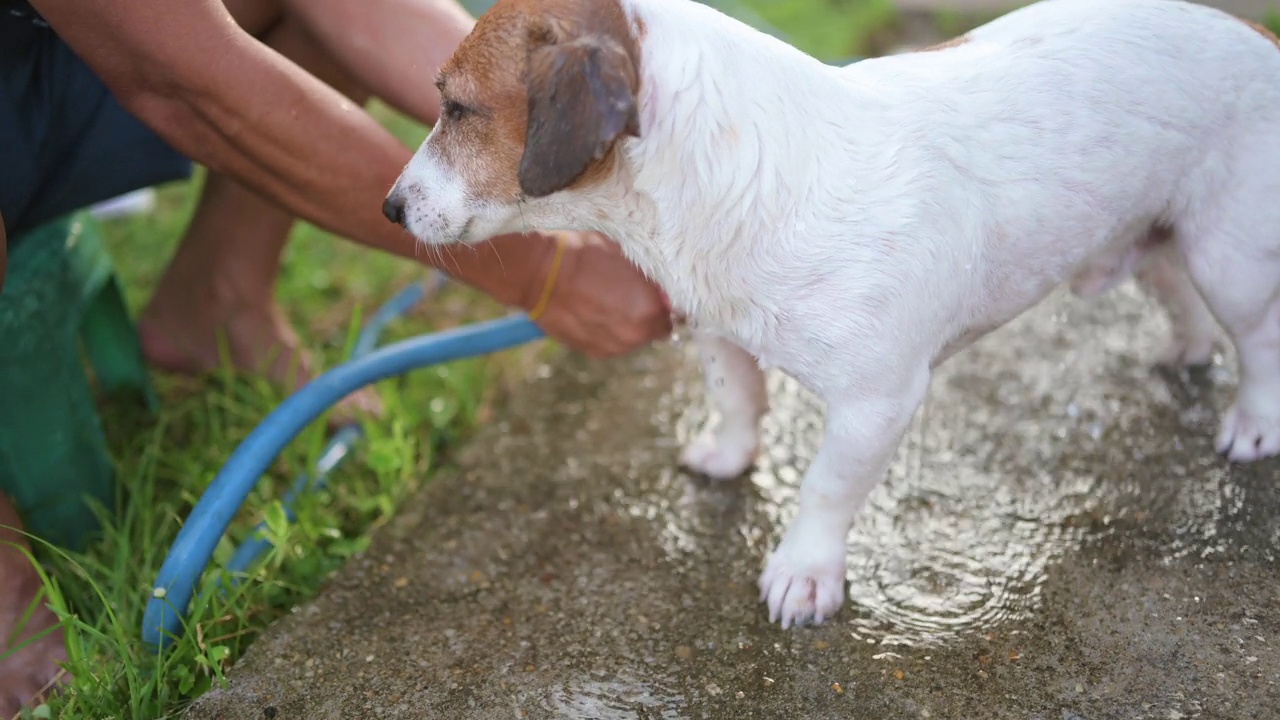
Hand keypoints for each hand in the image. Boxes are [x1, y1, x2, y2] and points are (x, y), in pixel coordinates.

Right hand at [521, 231, 672, 357]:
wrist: (539, 274)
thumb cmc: (582, 256)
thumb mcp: (624, 255)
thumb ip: (647, 279)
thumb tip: (658, 290)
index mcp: (649, 309)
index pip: (673, 313)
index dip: (664, 302)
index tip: (655, 293)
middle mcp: (635, 335)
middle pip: (655, 330)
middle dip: (648, 315)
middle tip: (630, 296)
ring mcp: (613, 346)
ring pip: (632, 338)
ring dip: (627, 325)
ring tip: (607, 302)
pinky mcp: (592, 351)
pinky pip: (611, 342)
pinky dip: (607, 331)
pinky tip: (593, 311)